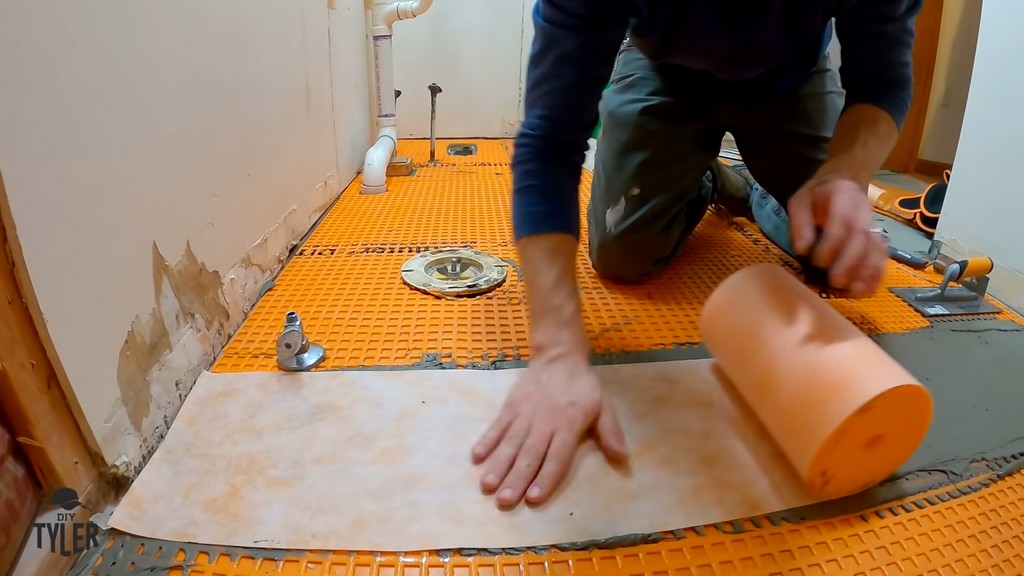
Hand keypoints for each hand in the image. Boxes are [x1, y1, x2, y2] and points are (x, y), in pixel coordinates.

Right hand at [471, 353, 627, 508]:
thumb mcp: (604, 406)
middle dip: (516, 479)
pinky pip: (497, 426)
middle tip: (504, 501)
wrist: (559, 355)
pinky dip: (487, 440)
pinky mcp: (510, 406)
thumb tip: (623, 458)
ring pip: (510, 444)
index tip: (533, 498)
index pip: (556, 457)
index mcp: (568, 426)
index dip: (545, 478)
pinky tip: (476, 457)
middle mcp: (544, 423)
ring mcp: (524, 415)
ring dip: (498, 465)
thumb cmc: (583, 386)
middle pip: (529, 455)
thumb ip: (610, 433)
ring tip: (487, 486)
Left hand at [787, 175, 887, 297]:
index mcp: (841, 196)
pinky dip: (875, 275)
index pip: (841, 223)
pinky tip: (864, 291)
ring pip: (876, 249)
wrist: (842, 183)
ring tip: (850, 292)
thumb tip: (803, 251)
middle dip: (849, 263)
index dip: (831, 246)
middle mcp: (862, 211)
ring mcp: (874, 225)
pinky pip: (882, 257)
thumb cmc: (816, 197)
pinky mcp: (878, 238)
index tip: (816, 262)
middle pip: (862, 239)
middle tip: (834, 282)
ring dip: (865, 273)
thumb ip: (799, 225)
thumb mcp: (799, 203)